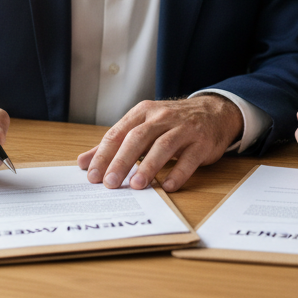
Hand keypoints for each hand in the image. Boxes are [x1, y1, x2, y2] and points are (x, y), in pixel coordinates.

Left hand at [76, 96, 243, 192]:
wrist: (214, 112)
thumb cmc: (172, 123)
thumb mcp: (143, 126)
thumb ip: (115, 144)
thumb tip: (83, 162)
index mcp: (143, 112)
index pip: (118, 133)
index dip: (104, 154)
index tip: (92, 175)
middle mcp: (162, 117)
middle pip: (138, 138)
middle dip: (122, 161)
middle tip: (110, 183)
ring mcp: (184, 129)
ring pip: (162, 146)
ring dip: (148, 166)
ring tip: (137, 185)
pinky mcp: (202, 142)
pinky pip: (189, 158)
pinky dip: (179, 173)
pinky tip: (168, 186)